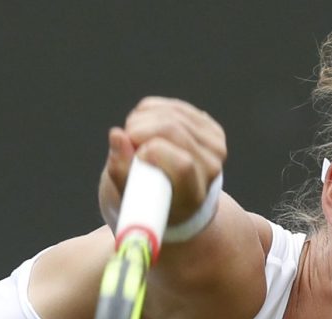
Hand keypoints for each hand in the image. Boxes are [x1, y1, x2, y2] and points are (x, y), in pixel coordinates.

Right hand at [99, 97, 226, 229]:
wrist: (175, 196)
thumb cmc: (150, 199)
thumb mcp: (131, 196)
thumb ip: (121, 169)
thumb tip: (117, 135)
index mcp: (195, 194)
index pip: (182, 164)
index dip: (152, 152)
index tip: (137, 157)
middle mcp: (212, 167)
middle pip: (172, 129)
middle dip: (139, 130)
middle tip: (127, 144)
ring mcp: (214, 144)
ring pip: (170, 113)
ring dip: (140, 120)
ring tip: (133, 139)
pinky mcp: (209, 126)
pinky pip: (171, 106)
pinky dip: (149, 112)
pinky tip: (143, 127)